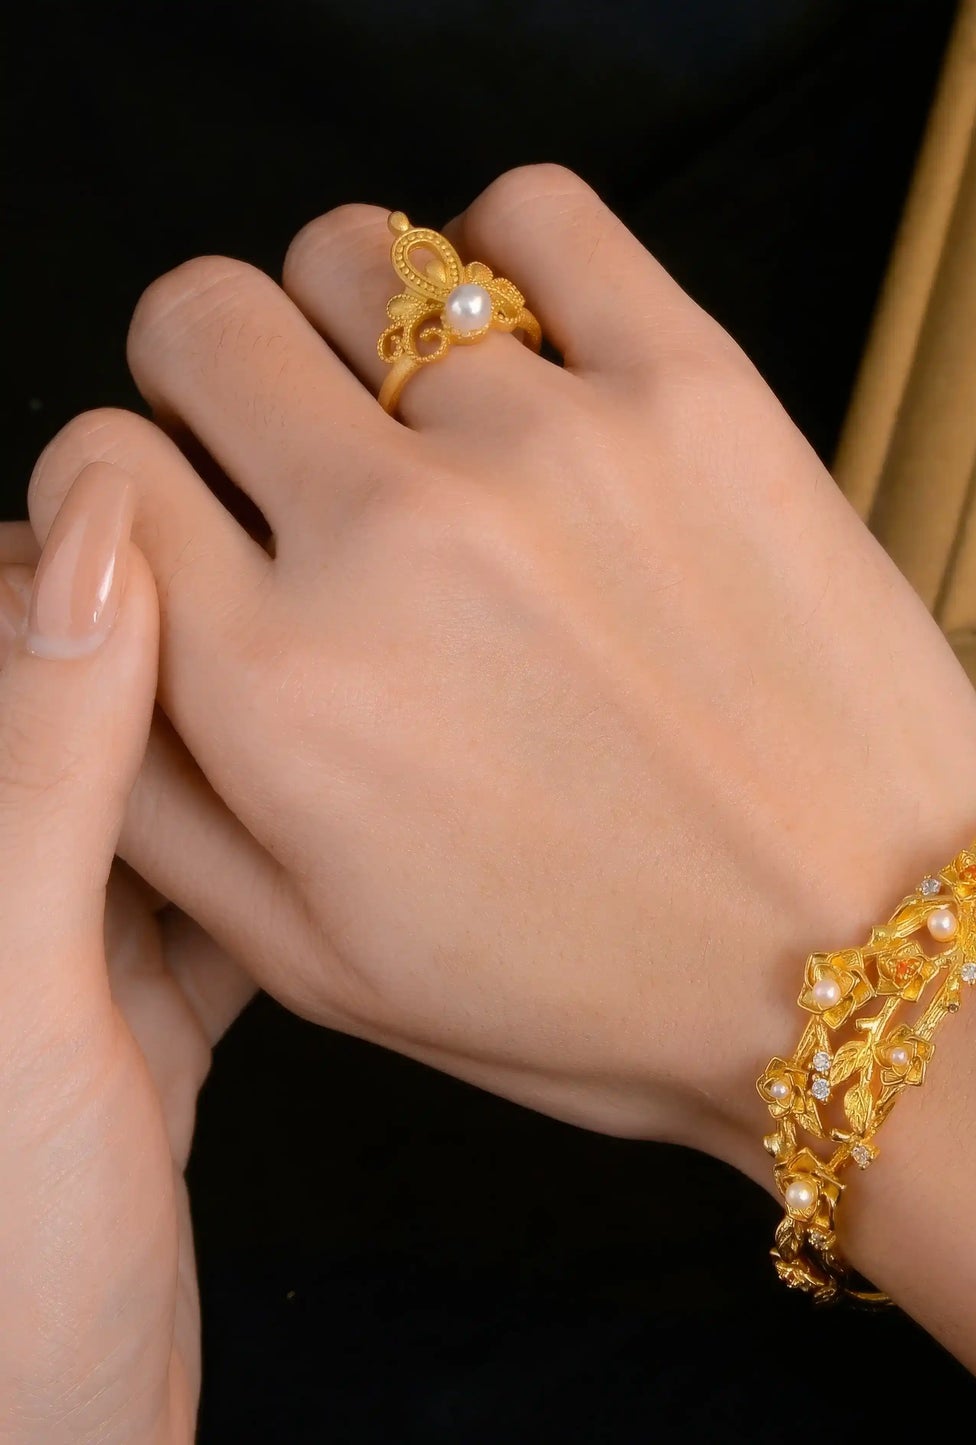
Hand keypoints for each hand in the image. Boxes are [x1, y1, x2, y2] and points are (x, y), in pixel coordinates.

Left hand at [0, 512, 251, 1442]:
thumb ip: (51, 766)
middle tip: (309, 590)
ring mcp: (45, 971)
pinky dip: (260, 874)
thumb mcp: (19, 994)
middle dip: (175, 656)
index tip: (196, 501)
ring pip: (141, 814)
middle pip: (68, 722)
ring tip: (344, 692)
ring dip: (234, 761)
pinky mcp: (118, 1035)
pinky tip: (339, 836)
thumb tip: (102, 541)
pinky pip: (192, 915)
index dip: (71, 563)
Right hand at [26, 167, 975, 1164]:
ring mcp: (554, 445)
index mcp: (279, 692)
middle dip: (222, 386)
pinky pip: (535, 211)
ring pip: (359, 260)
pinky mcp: (699, 393)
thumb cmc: (609, 985)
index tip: (206, 525)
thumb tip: (68, 605)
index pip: (95, 470)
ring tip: (443, 437)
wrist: (867, 959)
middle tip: (313, 472)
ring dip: (364, 332)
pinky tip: (539, 355)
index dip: (138, 494)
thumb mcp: (327, 962)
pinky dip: (507, 254)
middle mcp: (397, 543)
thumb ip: (154, 783)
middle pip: (199, 318)